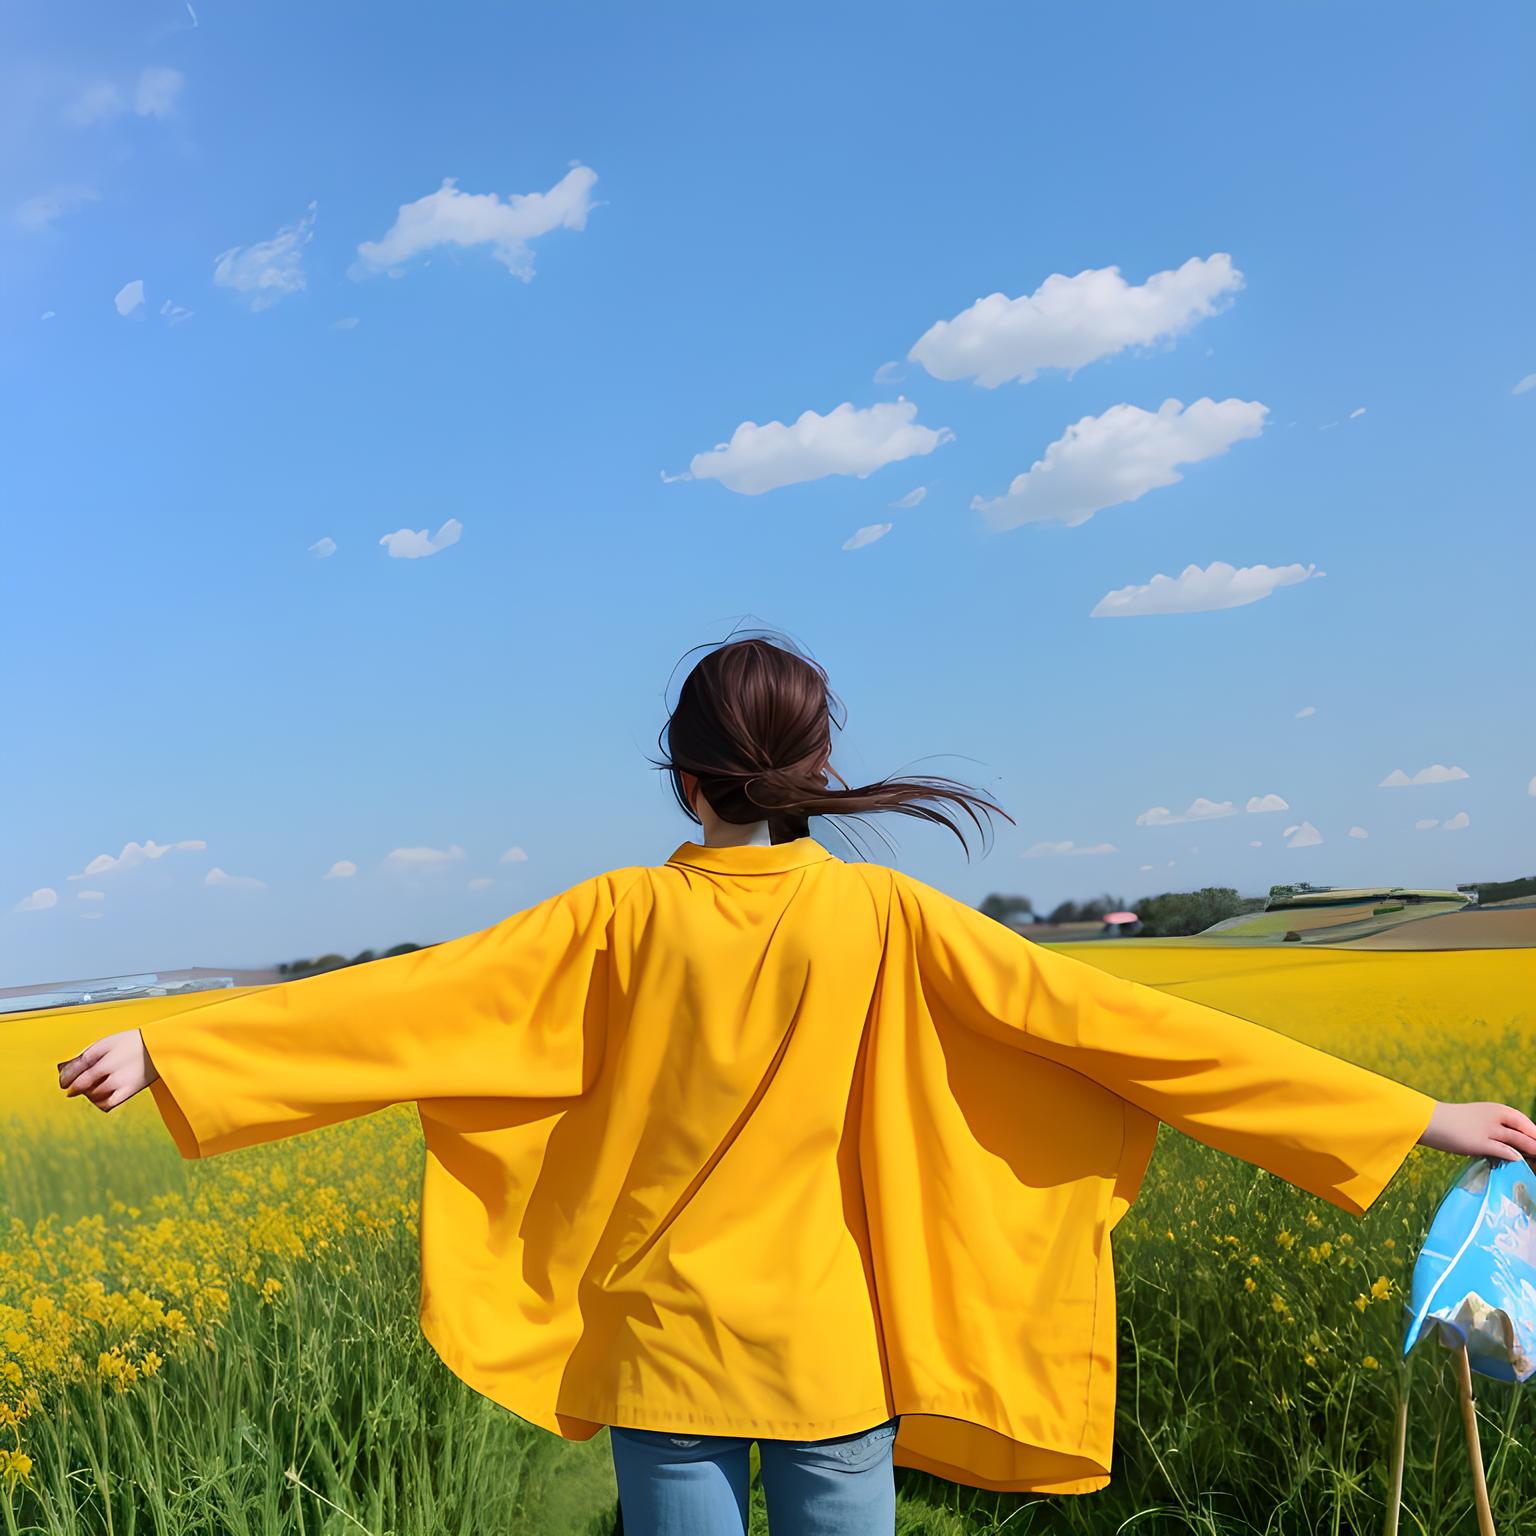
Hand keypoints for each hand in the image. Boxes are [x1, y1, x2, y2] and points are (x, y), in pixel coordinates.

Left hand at [57, 1030, 159, 1111]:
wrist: (162, 1047)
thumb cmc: (134, 1041)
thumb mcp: (108, 1042)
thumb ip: (87, 1056)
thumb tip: (68, 1069)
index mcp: (104, 1058)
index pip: (77, 1074)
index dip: (66, 1079)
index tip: (63, 1082)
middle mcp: (111, 1074)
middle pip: (84, 1087)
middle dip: (77, 1086)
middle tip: (76, 1083)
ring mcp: (121, 1084)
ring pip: (94, 1096)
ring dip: (88, 1092)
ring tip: (92, 1086)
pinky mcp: (129, 1092)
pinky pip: (108, 1104)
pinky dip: (100, 1102)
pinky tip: (101, 1095)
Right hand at [1419, 1101, 1535, 1163]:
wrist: (1427, 1120)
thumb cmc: (1449, 1121)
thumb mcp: (1475, 1119)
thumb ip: (1493, 1128)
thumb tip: (1511, 1146)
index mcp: (1494, 1109)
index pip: (1523, 1121)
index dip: (1533, 1132)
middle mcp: (1494, 1117)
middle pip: (1524, 1131)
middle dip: (1534, 1142)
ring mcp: (1488, 1130)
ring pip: (1519, 1140)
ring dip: (1531, 1150)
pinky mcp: (1480, 1142)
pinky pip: (1504, 1151)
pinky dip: (1514, 1156)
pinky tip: (1519, 1160)